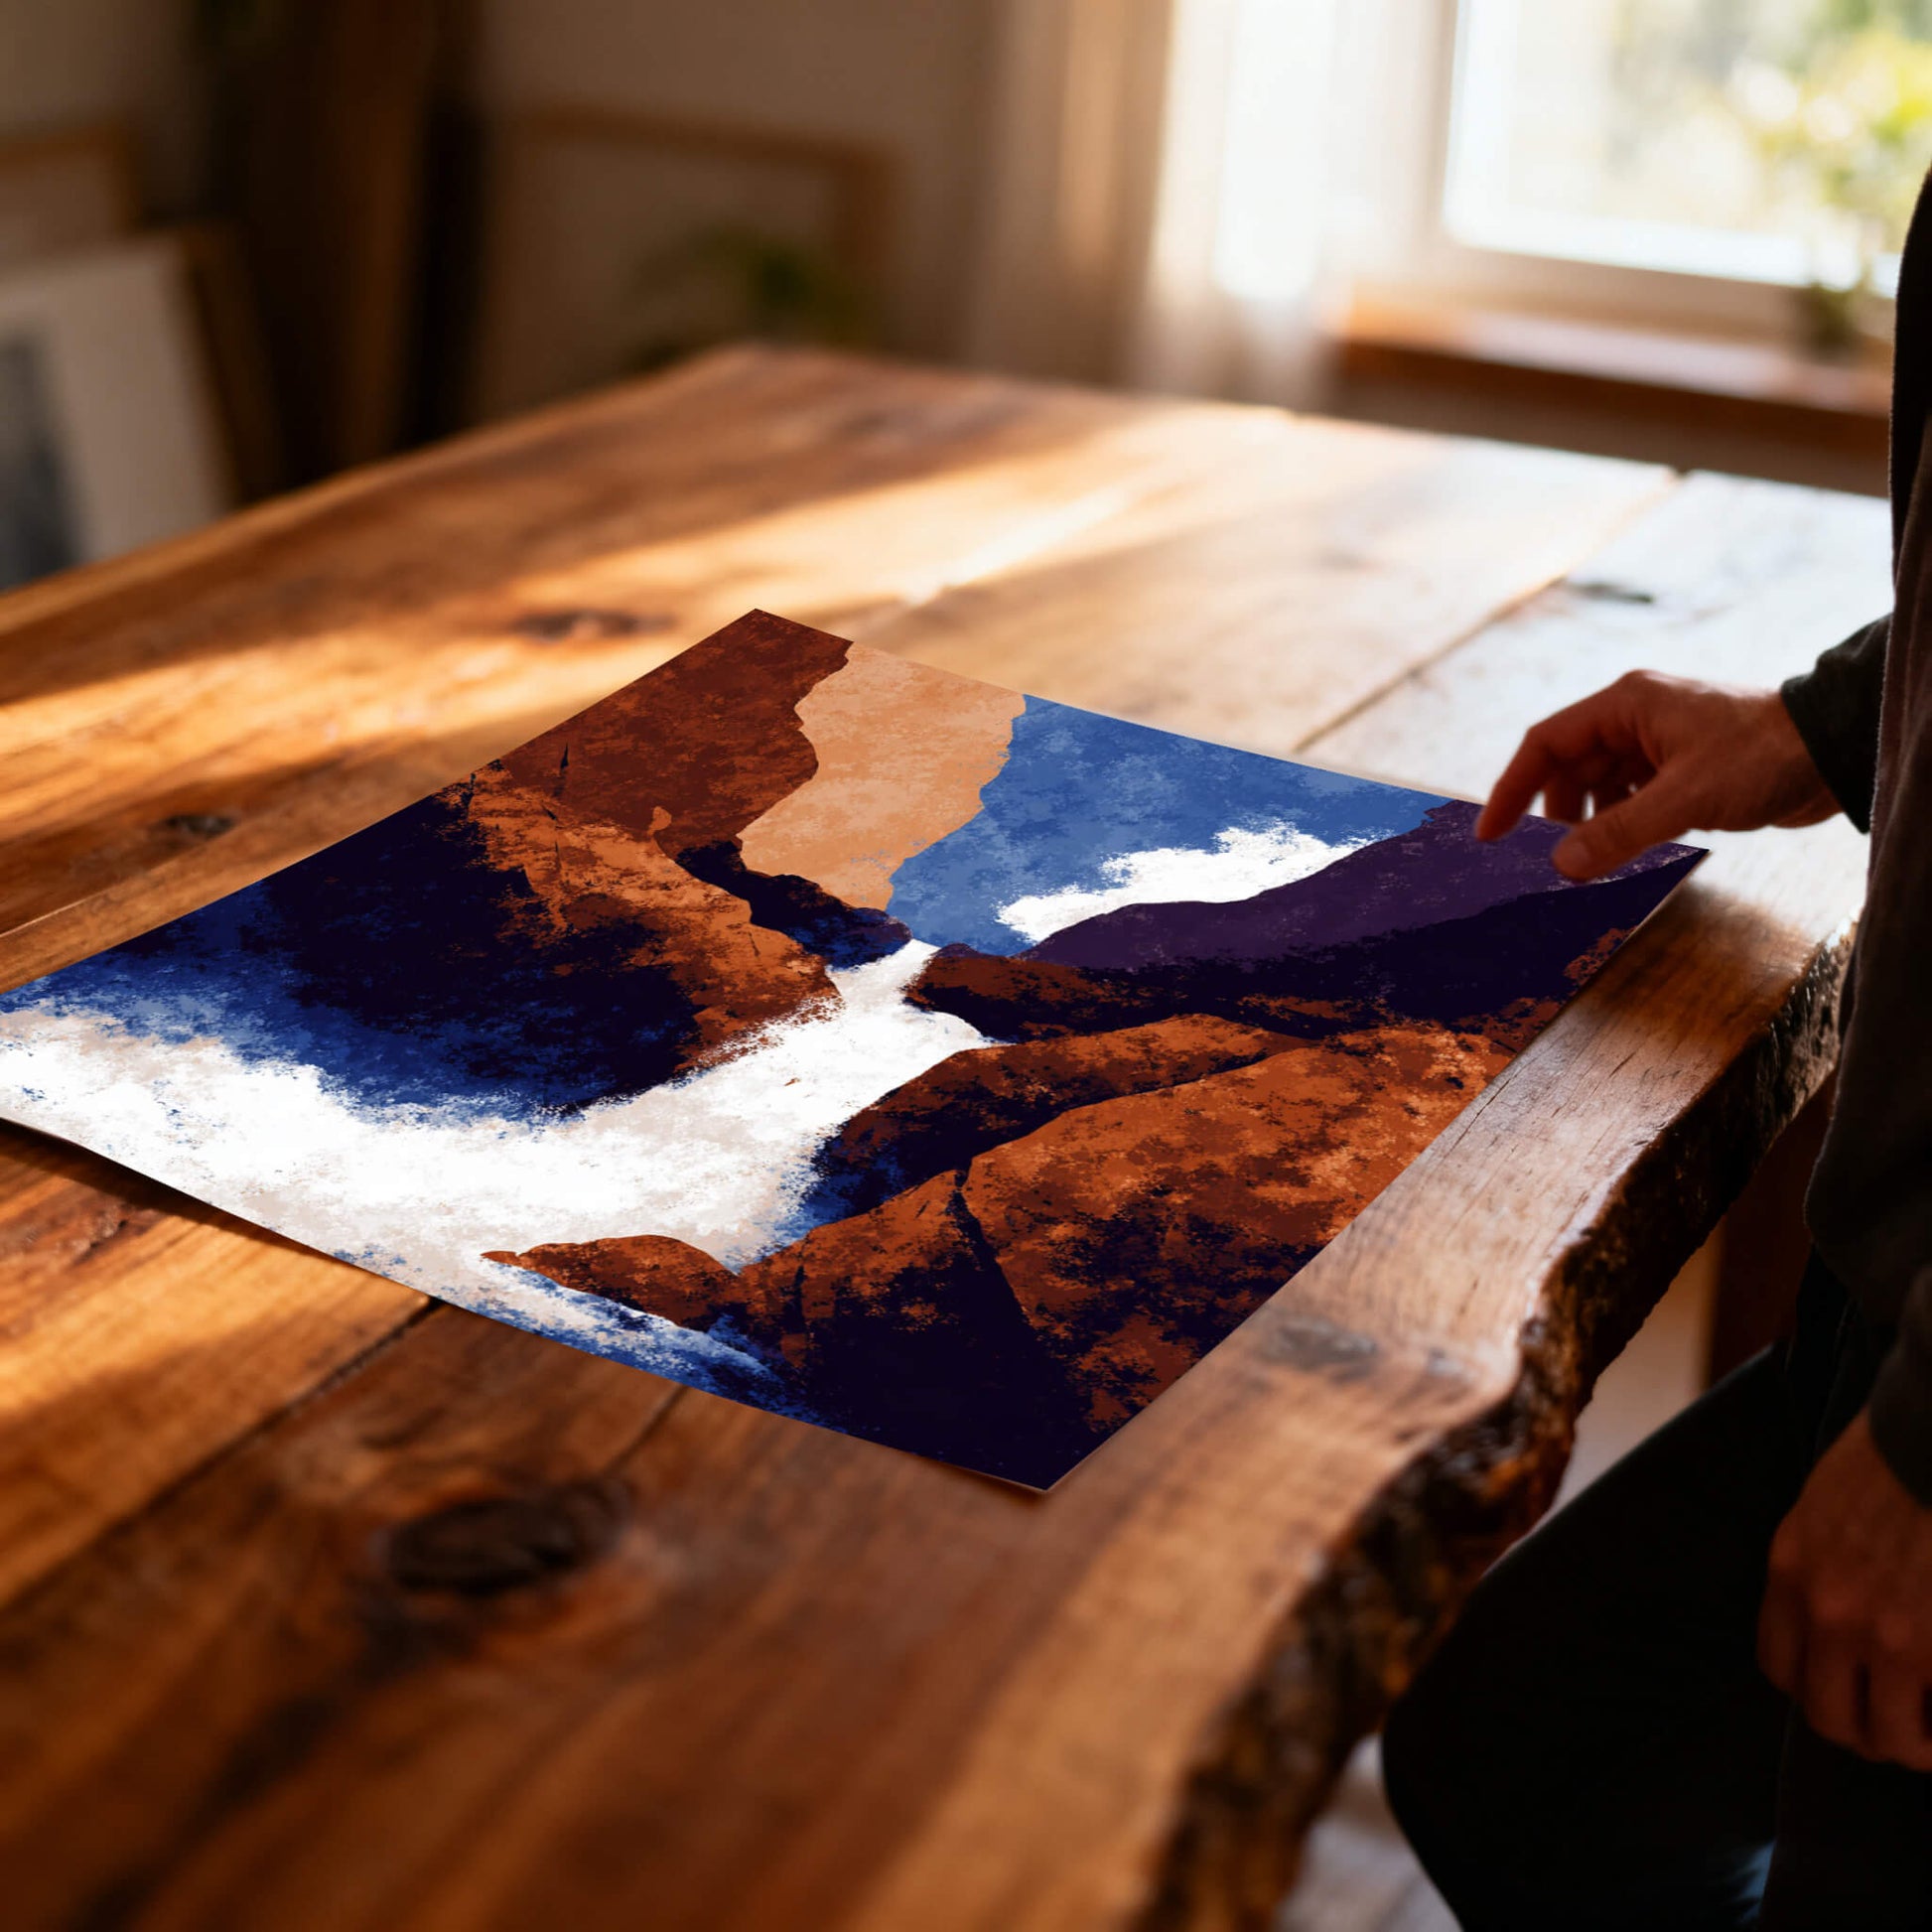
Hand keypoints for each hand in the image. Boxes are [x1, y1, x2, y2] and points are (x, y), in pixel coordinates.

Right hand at [1476, 672, 1836, 879]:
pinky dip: (1618, 826)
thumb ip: (1619, 832)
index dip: (1512, 788)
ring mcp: (1658, 744)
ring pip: (1599, 786)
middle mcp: (1635, 719)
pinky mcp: (1681, 769)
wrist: (1832, 751)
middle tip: (1543, 861)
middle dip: (1552, 814)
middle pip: (1568, 767)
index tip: (1492, 834)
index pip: (1546, 744)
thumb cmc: (1762, 756)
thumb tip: (1562, 867)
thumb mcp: (1684, 798)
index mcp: (1626, 705)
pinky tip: (1621, 853)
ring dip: (1587, 824)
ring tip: (1586, 863)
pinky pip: (1630, 799)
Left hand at [1758, 1409, 1931, 1769]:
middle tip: (1901, 1728)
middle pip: (1827, 1716)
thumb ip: (1821, 1564)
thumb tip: (1835, 1619)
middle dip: (1865, 1733)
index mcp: (1792, 1570)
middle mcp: (1827, 1611)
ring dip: (1915, 1746)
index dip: (1815, 1689)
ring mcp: (1886, 1636)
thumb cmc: (1896, 1456)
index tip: (1848, 1691)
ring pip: (1888, 1736)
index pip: (1779, 1667)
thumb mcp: (1825, 1506)